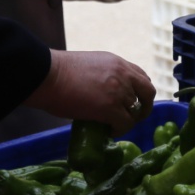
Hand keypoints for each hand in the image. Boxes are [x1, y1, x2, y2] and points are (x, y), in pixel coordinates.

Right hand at [25, 50, 154, 133]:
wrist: (47, 75)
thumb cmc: (58, 71)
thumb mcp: (90, 65)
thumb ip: (103, 76)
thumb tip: (102, 93)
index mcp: (117, 62)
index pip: (141, 76)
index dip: (140, 91)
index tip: (133, 101)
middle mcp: (123, 74)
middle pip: (148, 92)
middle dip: (145, 106)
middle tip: (134, 117)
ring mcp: (118, 90)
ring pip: (136, 111)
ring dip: (128, 120)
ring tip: (115, 126)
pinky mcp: (110, 108)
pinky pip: (125, 124)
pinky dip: (119, 130)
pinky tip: (109, 132)